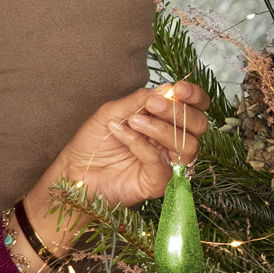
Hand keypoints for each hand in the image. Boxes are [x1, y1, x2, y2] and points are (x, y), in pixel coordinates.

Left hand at [28, 83, 203, 244]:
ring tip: (133, 121)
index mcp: (167, 122)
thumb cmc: (93, 141)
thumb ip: (141, 100)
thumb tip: (169, 89)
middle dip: (179, 111)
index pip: (197, 108)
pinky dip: (141, 145)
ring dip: (161, 128)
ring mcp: (168, 164)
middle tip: (152, 104)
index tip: (180, 89)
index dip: (195, 97)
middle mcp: (173, 142)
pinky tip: (121, 133)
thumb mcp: (113, 111)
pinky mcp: (158, 183)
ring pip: (188, 145)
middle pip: (199, 125)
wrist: (74, 170)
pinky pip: (161, 163)